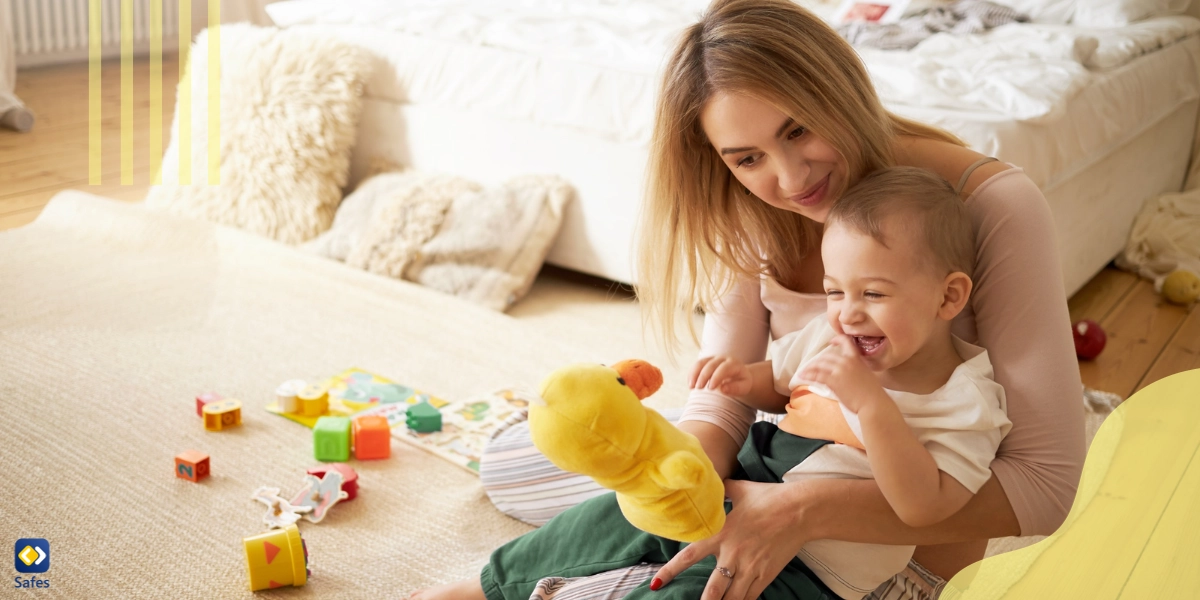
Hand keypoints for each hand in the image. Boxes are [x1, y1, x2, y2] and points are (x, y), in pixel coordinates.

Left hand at [651, 479, 811, 599]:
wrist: (801, 510)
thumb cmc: (769, 497)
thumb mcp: (740, 489)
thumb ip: (722, 490)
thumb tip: (710, 483)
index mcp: (721, 533)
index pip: (689, 555)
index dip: (670, 571)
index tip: (656, 583)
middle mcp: (733, 554)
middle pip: (711, 590)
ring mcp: (750, 568)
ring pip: (731, 599)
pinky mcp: (766, 575)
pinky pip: (750, 597)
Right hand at [690, 356, 751, 397]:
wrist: (739, 374)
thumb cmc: (742, 382)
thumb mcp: (744, 387)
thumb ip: (736, 388)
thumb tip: (722, 389)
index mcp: (734, 363)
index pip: (724, 368)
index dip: (716, 377)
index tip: (710, 388)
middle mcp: (722, 358)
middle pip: (710, 365)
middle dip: (703, 376)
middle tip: (698, 388)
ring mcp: (713, 358)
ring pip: (701, 363)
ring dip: (694, 374)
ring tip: (691, 387)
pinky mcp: (706, 361)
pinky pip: (696, 365)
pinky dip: (692, 374)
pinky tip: (690, 384)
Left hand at [796, 335, 886, 413]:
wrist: (873, 403)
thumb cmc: (873, 392)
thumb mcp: (867, 373)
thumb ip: (857, 368)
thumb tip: (849, 370)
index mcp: (856, 358)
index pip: (846, 342)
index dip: (837, 340)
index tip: (831, 342)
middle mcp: (846, 361)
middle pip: (827, 356)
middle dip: (818, 361)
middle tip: (812, 366)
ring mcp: (839, 370)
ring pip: (820, 365)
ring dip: (810, 368)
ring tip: (803, 372)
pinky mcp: (833, 381)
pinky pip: (817, 375)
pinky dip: (808, 375)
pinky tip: (803, 377)